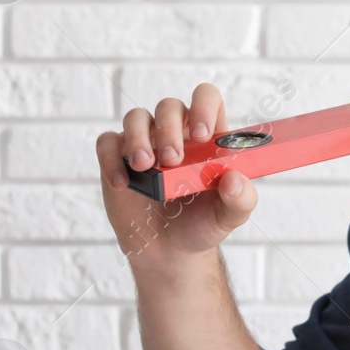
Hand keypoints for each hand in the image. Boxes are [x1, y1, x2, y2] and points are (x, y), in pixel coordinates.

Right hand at [96, 83, 258, 265]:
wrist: (169, 251)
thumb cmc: (202, 224)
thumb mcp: (229, 216)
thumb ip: (242, 200)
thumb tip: (234, 180)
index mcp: (207, 138)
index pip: (206, 98)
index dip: (203, 105)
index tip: (201, 134)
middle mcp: (175, 134)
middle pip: (169, 106)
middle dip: (169, 129)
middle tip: (173, 160)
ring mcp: (145, 144)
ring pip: (136, 118)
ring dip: (138, 138)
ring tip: (145, 167)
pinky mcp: (118, 159)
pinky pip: (107, 143)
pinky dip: (111, 158)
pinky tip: (122, 183)